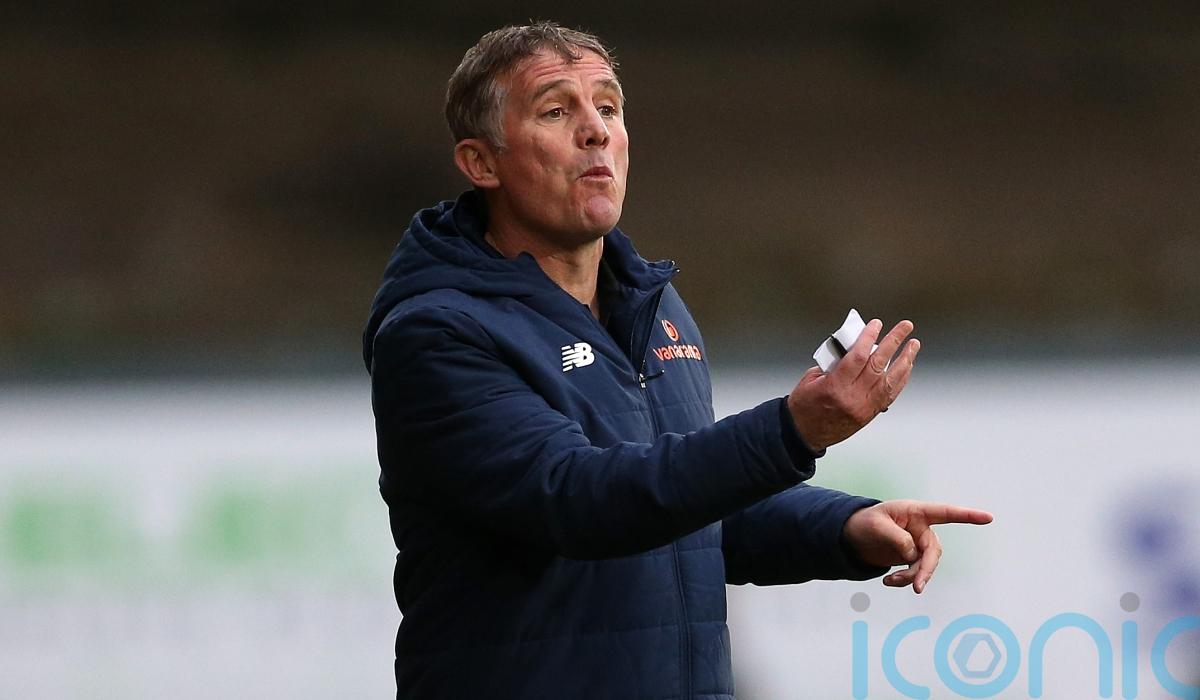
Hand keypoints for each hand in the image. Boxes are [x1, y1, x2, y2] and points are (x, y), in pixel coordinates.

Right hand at [787, 319, 919, 451]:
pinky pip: (890, 394)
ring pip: (891, 380)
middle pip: (878, 365)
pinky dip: (901, 378)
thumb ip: (833, 363)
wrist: (804, 434)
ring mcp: (864, 407)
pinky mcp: (870, 414)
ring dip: (904, 360)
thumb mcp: (811, 379)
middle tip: (905, 327)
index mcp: (835, 386)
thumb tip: (853, 347)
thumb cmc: (804, 406)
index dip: (869, 337)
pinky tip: (906, 367)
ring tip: (913, 345)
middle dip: (894, 342)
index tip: (876, 324)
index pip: (858, 357)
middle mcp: (853, 398)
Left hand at [842, 500, 993, 592]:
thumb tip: (913, 554)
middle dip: (926, 569)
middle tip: (917, 587)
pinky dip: (903, 580)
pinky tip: (887, 581)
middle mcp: (921, 528)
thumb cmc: (866, 522)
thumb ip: (897, 538)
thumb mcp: (877, 526)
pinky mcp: (911, 558)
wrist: (853, 535)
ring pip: (925, 565)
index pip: (945, 513)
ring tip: (889, 580)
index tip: (988, 518)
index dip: (967, 515)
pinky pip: (915, 572)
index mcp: (915, 512)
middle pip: (933, 551)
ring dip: (910, 576)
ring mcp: (917, 544)